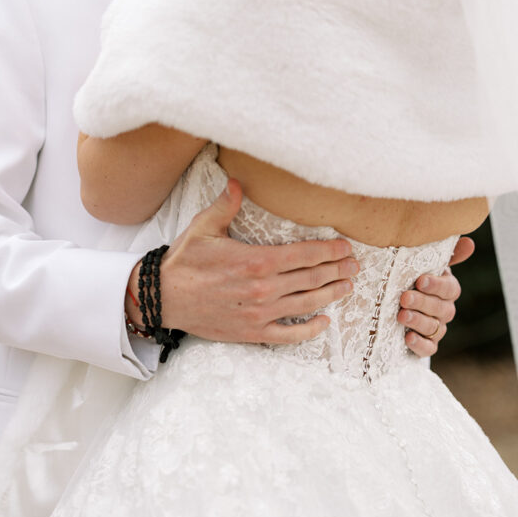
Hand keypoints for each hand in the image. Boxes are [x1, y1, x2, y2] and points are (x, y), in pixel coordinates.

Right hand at [127, 179, 359, 343]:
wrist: (163, 297)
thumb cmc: (184, 260)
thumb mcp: (204, 227)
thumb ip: (226, 204)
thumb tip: (238, 181)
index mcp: (256, 260)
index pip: (304, 254)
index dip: (330, 250)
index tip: (346, 247)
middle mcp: (263, 288)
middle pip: (312, 278)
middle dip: (337, 270)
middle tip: (354, 265)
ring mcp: (259, 313)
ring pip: (306, 303)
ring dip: (331, 294)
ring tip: (347, 286)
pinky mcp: (251, 332)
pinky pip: (288, 334)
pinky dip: (310, 330)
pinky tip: (324, 322)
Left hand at [398, 236, 474, 357]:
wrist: (388, 304)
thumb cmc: (408, 279)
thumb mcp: (420, 263)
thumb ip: (444, 254)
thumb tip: (469, 242)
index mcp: (445, 288)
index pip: (450, 289)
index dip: (437, 285)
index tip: (420, 280)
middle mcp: (444, 309)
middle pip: (442, 309)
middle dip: (423, 303)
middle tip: (404, 297)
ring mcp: (436, 329)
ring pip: (435, 328)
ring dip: (418, 322)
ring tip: (401, 315)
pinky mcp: (425, 345)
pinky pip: (428, 349)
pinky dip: (419, 344)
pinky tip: (408, 337)